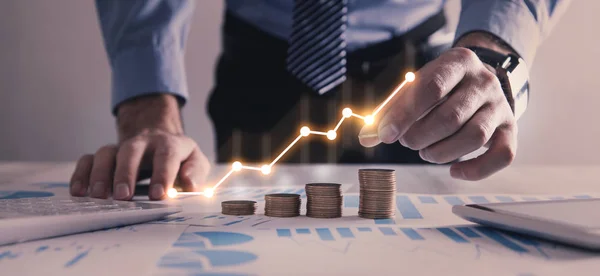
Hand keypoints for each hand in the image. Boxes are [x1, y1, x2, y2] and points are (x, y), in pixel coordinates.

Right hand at [69, 94, 209, 199]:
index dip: (163, 174)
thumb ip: (195, 172)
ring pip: (106, 153)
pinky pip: (88, 160)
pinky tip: (79, 192)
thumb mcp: (195, 162)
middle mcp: (143, 142)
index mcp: (169, 144)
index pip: (167, 155)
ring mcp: (121, 148)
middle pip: (130, 151)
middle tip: (124, 196)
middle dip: (126, 173)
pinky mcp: (106, 156)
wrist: (159, 139)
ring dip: (100, 175)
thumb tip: (189, 184)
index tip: (159, 195)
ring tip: (98, 197)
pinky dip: (81, 174)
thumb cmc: (179, 158)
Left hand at [359, 33, 517, 180]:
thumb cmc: (439, 87)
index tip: (385, 134)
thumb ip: (391, 110)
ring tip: (426, 151)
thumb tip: (367, 137)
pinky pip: (502, 156)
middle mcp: (485, 82)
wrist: (480, 80)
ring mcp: (501, 106)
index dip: (405, 115)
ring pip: (474, 137)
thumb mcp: (415, 87)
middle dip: (420, 136)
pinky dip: (476, 170)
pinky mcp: (511, 130)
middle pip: (451, 117)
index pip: (432, 88)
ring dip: (441, 152)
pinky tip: (454, 171)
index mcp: (459, 62)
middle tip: (407, 142)